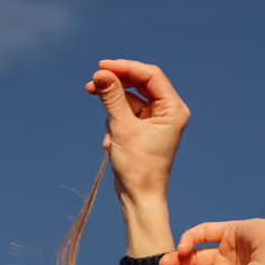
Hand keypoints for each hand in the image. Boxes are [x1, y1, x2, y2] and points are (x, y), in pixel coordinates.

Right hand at [85, 59, 189, 207]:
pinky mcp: (144, 130)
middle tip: (91, 85)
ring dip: (113, 114)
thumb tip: (100, 73)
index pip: (150, 76)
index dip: (125, 67)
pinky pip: (126, 115)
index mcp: (173, 109)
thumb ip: (112, 97)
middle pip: (138, 84)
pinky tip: (110, 144)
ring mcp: (156, 121)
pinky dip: (114, 125)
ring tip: (108, 136)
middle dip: (115, 86)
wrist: (139, 198)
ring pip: (129, 101)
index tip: (102, 66)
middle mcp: (168, 112)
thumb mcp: (122, 128)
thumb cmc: (138, 167)